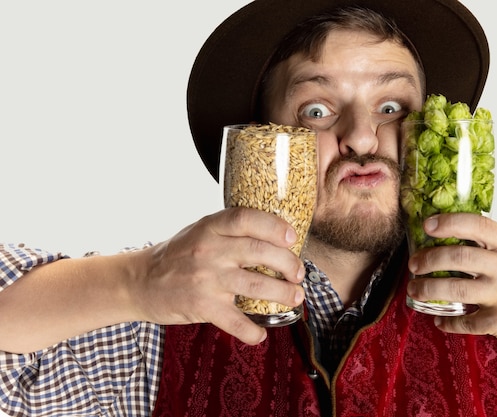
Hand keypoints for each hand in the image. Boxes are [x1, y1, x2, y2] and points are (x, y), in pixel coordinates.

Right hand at [128, 207, 305, 344]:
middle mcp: (210, 250)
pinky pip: (235, 321)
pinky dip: (252, 331)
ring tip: (295, 298)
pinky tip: (260, 333)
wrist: (139, 282)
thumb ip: (230, 231)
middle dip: (288, 263)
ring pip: (256, 285)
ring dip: (283, 294)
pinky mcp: (202, 306)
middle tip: (298, 274)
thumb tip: (275, 238)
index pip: (247, 218)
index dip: (275, 226)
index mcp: (211, 227)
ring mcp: (206, 279)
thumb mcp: (200, 231)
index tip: (292, 238)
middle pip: (260, 251)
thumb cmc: (176, 255)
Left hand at [406, 212, 496, 360]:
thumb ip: (496, 246)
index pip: (478, 224)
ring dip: (427, 290)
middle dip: (428, 259)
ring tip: (414, 290)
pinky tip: (439, 320)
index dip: (449, 222)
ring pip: (454, 289)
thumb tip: (455, 234)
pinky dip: (447, 322)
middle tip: (414, 264)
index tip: (427, 226)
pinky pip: (464, 321)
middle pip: (458, 256)